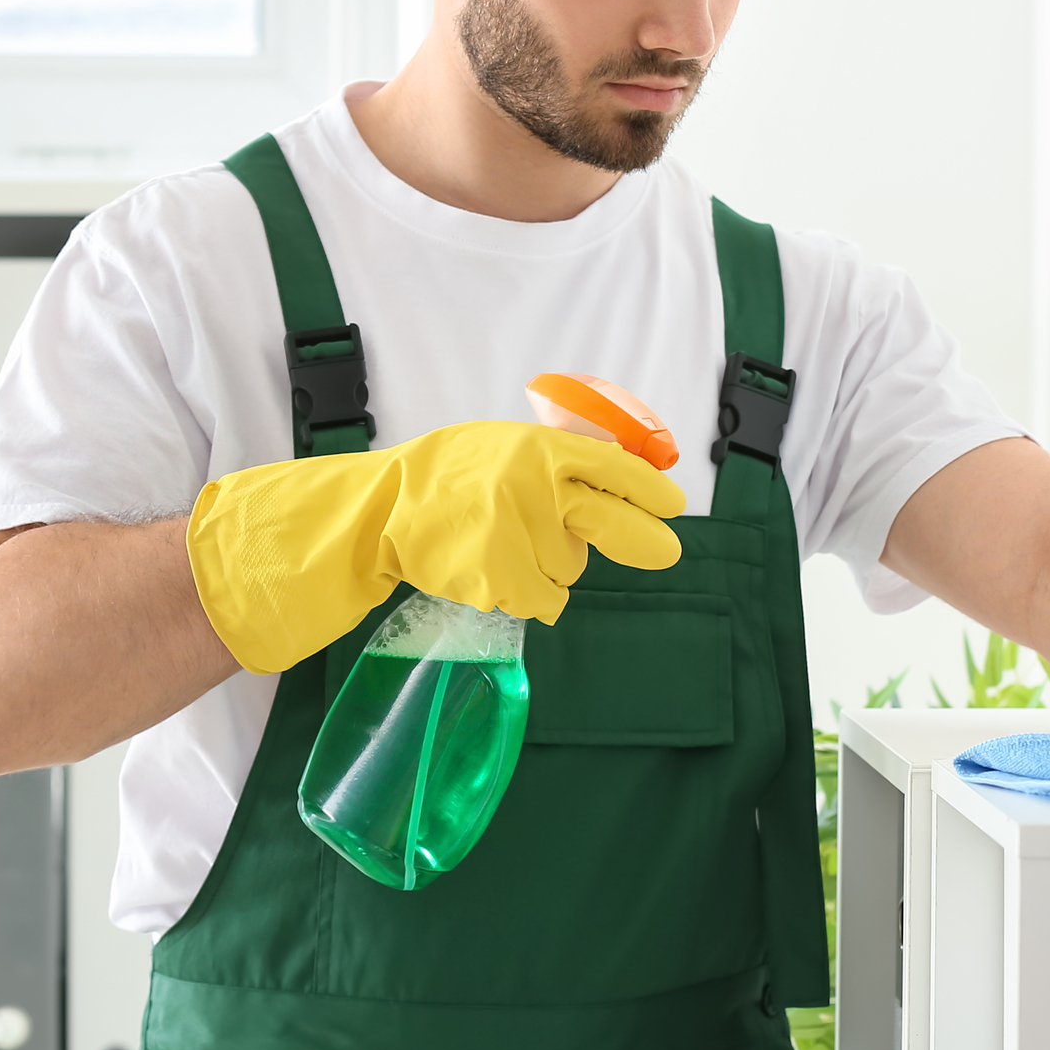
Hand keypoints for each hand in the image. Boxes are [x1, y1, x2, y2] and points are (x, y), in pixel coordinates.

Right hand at [184, 421, 685, 673]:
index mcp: (538, 450)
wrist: (376, 512)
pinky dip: (523, 595)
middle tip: (667, 551)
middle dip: (644, 539)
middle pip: (609, 519)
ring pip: (567, 569)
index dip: (648, 489)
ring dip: (548, 566)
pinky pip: (540, 599)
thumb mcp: (498, 451)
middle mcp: (536, 487)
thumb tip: (615, 479)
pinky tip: (488, 572)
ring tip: (500, 546)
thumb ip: (551, 462)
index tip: (673, 506)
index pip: (614, 466)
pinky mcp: (502, 576)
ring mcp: (519, 533)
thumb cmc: (440, 478)